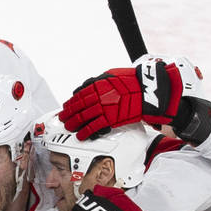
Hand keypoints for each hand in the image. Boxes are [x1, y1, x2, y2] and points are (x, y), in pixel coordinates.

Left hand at [59, 58, 183, 139]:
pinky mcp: (111, 119)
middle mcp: (98, 96)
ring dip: (74, 124)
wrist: (147, 90)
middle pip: (77, 107)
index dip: (70, 103)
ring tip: (69, 127)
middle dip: (68, 114)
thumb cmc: (132, 82)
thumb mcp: (111, 75)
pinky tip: (81, 136)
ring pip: (83, 117)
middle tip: (63, 119)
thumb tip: (84, 86)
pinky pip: (94, 127)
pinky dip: (85, 132)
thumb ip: (97, 81)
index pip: (78, 96)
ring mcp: (103, 108)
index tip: (66, 107)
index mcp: (97, 85)